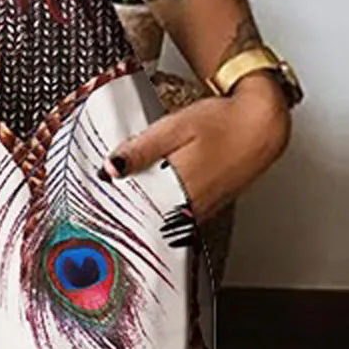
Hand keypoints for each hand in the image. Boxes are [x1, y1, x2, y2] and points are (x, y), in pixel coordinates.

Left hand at [102, 74, 291, 223]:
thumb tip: (110, 169)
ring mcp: (195, 215)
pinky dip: (153, 216)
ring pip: (155, 225)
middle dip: (116, 220)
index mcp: (176, 189)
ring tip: (112, 212)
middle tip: (92, 217)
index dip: (107, 213)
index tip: (88, 213)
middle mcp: (186, 209)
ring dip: (134, 220)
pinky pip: (169, 222)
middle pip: (140, 224)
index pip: (131, 213)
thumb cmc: (222, 123)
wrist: (261, 127)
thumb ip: (141, 150)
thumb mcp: (175, 127)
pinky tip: (143, 205)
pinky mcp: (200, 214)